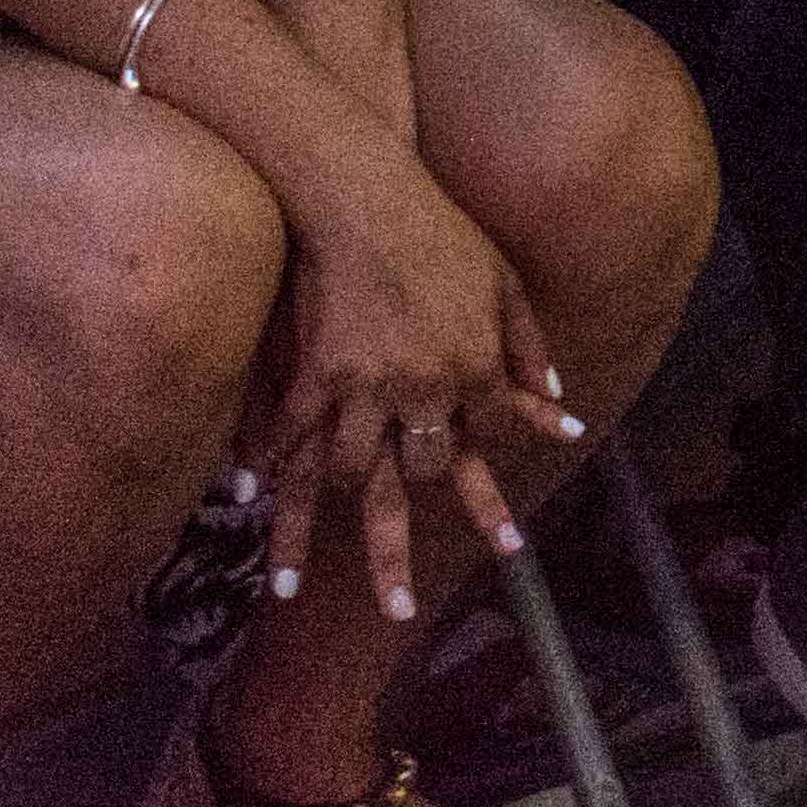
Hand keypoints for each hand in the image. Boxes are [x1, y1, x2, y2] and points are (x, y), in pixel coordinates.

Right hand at [258, 167, 571, 627]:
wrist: (368, 198)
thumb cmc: (445, 235)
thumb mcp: (506, 285)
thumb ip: (529, 349)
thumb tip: (556, 402)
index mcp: (472, 370)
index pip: (485, 449)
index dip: (492, 504)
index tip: (506, 552)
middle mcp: (420, 389)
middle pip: (415, 480)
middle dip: (400, 545)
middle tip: (397, 608)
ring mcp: (361, 384)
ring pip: (347, 474)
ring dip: (326, 524)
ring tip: (297, 584)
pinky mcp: (312, 369)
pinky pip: (290, 431)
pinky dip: (269, 467)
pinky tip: (251, 502)